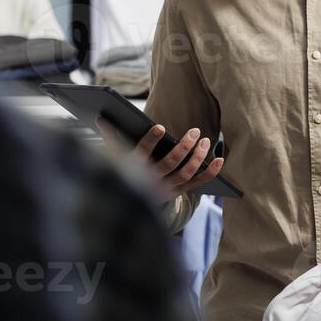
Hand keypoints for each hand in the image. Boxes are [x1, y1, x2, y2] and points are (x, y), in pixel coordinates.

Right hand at [98, 119, 224, 197]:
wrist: (130, 202)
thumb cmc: (123, 170)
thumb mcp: (115, 155)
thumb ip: (110, 137)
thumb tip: (99, 118)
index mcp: (134, 169)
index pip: (141, 154)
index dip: (150, 141)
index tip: (159, 127)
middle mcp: (151, 181)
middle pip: (171, 164)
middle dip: (184, 148)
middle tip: (195, 131)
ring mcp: (166, 188)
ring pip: (186, 173)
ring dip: (198, 157)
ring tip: (205, 140)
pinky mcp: (178, 191)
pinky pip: (198, 183)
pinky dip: (210, 172)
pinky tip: (220, 159)